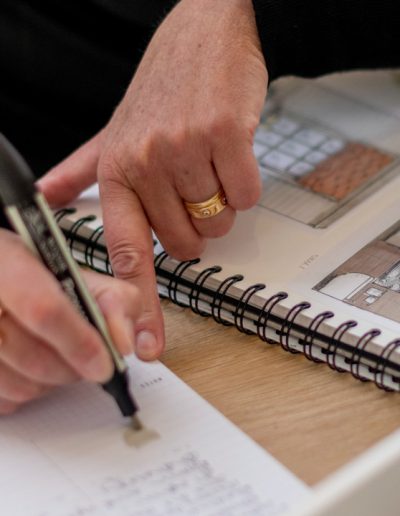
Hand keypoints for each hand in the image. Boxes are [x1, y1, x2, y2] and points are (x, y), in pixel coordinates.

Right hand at [0, 229, 140, 414]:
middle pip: (34, 358)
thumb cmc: (40, 275)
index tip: (104, 364)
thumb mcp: (81, 272)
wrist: (1, 275)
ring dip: (53, 382)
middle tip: (88, 358)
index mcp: (8, 263)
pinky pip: (6, 400)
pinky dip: (29, 391)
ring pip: (20, 386)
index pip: (44, 310)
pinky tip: (33, 365)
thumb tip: (125, 344)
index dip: (80, 342)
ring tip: (59, 356)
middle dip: (73, 368)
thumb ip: (113, 300)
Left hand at [39, 0, 267, 360]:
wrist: (204, 34)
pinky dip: (245, 181)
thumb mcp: (114, 131)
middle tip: (193, 188)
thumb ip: (82, 170)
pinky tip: (232, 152)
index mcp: (117, 172)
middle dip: (197, 227)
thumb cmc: (163, 89)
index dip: (139, 305)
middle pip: (187, 242)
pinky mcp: (226, 136)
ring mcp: (186, 149)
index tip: (148, 344)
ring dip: (221, 203)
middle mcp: (146, 163)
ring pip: (218, 221)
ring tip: (209, 163)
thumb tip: (46, 194)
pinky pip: (247, 193)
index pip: (127, 252)